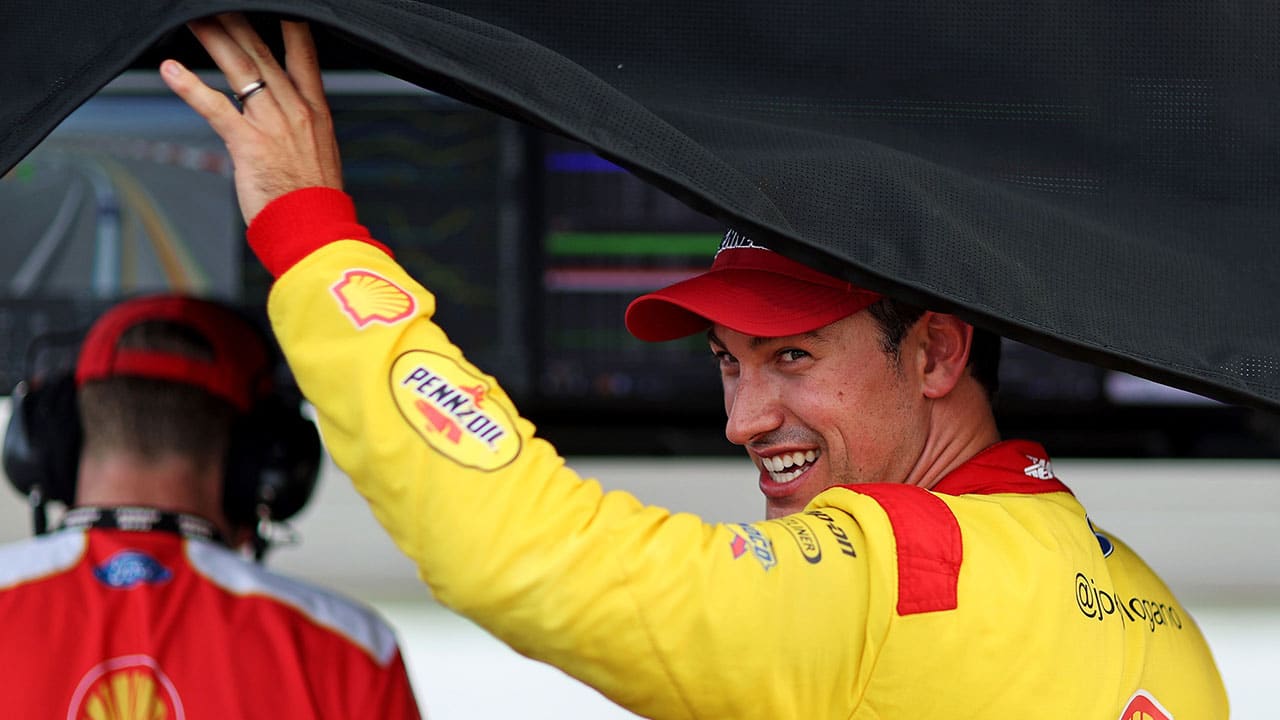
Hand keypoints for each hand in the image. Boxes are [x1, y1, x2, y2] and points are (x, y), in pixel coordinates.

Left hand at [160, 14, 342, 223]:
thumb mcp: (318, 152)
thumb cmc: (315, 199)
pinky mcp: (250, 144)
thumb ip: (298, 126)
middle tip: (216, 3)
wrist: (317, 230)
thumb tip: (280, 115)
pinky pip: (216, 107)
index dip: (289, 24)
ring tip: (192, 18)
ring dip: (212, 38)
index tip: (277, 7)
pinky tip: (171, 69)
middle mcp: (295, 110)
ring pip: (239, 69)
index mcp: (315, 110)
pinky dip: (190, 86)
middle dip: (237, 20)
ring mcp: (273, 125)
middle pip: (262, 52)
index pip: (304, 54)